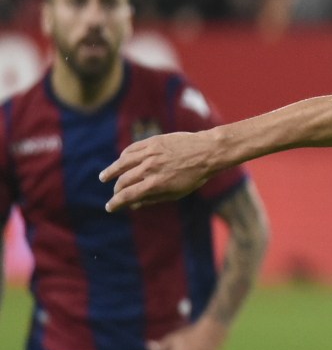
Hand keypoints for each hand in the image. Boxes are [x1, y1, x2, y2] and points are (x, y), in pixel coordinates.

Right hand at [100, 131, 215, 211]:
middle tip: (115, 194)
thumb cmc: (195, 175)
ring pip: (122, 163)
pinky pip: (132, 149)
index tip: (110, 207)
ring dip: (111, 171)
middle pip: (123, 181)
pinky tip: (120, 161)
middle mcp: (149, 169)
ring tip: (104, 177)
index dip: (116, 203)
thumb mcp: (177, 193)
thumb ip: (153, 198)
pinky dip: (123, 156)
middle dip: (116, 190)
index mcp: (155, 184)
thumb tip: (135, 205)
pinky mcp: (152, 142)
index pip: (128, 196)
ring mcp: (150, 154)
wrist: (208, 151)